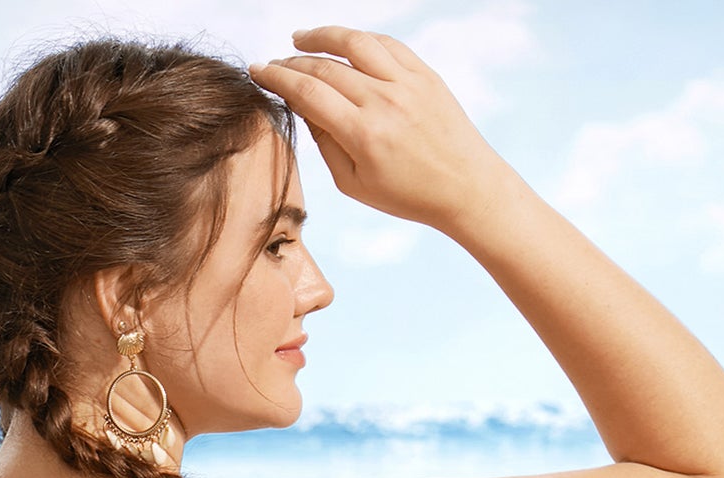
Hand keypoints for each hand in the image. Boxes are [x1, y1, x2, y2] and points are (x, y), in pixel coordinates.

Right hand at [248, 26, 514, 235]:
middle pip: (325, 67)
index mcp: (363, 134)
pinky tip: (343, 44)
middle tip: (274, 64)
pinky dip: (359, 40)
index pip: (308, 93)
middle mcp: (384, 101)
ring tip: (300, 39)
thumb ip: (326, 143)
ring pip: (355, 43)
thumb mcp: (355, 184)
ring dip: (322, 37)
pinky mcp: (424, 74)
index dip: (277, 78)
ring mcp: (407, 82)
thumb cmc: (408, 195)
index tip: (258, 72)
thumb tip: (303, 107)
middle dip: (292, 62)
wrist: (465, 186)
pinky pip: (386, 44)